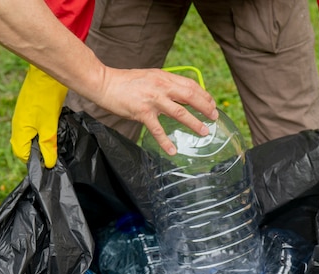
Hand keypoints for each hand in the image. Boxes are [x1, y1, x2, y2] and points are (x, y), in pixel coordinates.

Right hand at [11, 64, 67, 167]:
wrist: (46, 76)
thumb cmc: (46, 101)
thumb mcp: (49, 128)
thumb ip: (48, 146)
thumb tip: (48, 164)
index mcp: (19, 131)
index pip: (22, 155)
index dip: (35, 160)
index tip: (49, 160)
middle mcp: (17, 126)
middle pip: (25, 147)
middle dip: (38, 152)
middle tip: (53, 151)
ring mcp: (22, 118)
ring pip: (29, 137)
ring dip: (40, 142)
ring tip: (53, 141)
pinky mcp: (29, 112)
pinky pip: (32, 128)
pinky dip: (41, 132)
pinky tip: (52, 129)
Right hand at [92, 67, 218, 154]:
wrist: (104, 82)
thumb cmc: (125, 81)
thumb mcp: (150, 77)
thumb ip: (164, 84)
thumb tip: (180, 94)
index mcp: (164, 77)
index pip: (190, 85)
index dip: (204, 95)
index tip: (211, 104)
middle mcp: (161, 86)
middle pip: (190, 96)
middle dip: (205, 107)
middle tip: (214, 118)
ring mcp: (152, 99)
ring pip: (179, 112)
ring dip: (194, 123)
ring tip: (204, 132)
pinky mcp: (142, 112)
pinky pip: (157, 129)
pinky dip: (165, 141)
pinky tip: (173, 151)